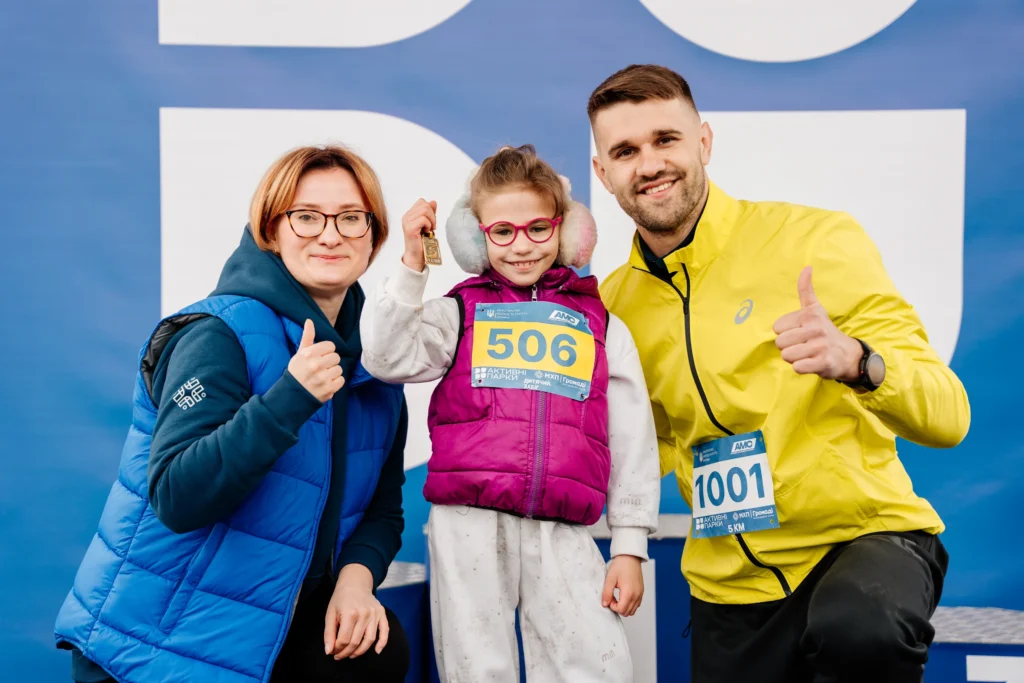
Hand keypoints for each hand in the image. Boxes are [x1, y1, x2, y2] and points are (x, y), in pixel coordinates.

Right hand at [287, 319, 343, 401]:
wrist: (292, 394)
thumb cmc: (297, 371)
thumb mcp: (300, 353)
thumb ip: (307, 337)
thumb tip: (309, 320)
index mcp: (309, 354)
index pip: (331, 346)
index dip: (326, 352)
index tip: (319, 357)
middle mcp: (316, 365)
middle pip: (336, 357)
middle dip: (329, 362)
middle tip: (320, 368)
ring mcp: (323, 378)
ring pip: (339, 369)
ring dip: (332, 373)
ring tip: (322, 376)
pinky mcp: (329, 389)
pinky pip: (341, 380)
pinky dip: (335, 382)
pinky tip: (326, 383)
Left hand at [324, 564, 388, 659]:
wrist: (355, 583)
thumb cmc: (340, 599)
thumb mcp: (330, 614)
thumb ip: (329, 633)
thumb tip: (329, 651)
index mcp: (350, 613)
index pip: (344, 640)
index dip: (337, 649)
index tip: (333, 651)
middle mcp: (364, 614)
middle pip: (355, 642)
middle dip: (346, 653)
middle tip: (339, 655)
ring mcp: (374, 614)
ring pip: (369, 640)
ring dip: (360, 652)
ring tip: (351, 655)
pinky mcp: (382, 613)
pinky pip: (385, 631)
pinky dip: (382, 643)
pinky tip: (376, 651)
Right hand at [400, 198, 437, 271]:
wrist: (417, 256)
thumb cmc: (422, 242)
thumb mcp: (428, 224)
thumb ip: (430, 213)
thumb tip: (433, 201)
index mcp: (409, 215)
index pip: (422, 202)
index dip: (430, 210)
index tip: (431, 222)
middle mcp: (406, 217)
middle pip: (424, 204)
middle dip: (433, 215)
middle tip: (432, 227)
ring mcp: (407, 222)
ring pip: (425, 210)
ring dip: (431, 220)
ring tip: (429, 229)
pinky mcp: (410, 229)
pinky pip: (423, 219)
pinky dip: (428, 225)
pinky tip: (426, 232)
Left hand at [601, 555, 643, 616]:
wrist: (630, 557)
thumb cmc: (620, 565)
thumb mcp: (610, 579)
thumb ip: (607, 593)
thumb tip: (605, 604)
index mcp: (629, 592)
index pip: (621, 610)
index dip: (613, 607)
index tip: (609, 598)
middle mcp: (637, 595)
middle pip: (627, 612)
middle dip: (618, 608)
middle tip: (612, 598)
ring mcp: (640, 594)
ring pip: (633, 610)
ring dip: (624, 607)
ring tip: (617, 597)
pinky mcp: (641, 592)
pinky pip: (636, 604)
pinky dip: (629, 604)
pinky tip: (623, 596)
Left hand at [773, 266, 862, 381]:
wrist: (848, 354)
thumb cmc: (824, 331)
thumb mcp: (815, 309)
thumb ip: (806, 290)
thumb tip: (807, 266)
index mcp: (809, 315)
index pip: (777, 328)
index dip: (786, 333)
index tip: (800, 332)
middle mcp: (816, 328)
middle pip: (779, 343)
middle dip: (788, 347)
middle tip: (803, 345)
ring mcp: (820, 346)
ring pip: (786, 356)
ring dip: (794, 358)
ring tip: (807, 354)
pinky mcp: (823, 362)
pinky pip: (797, 367)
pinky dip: (801, 368)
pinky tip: (812, 362)